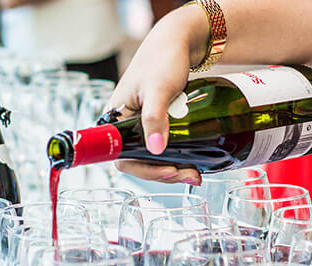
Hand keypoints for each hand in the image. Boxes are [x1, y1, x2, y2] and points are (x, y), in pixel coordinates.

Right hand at [109, 5, 209, 185]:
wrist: (178, 43)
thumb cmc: (162, 59)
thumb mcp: (157, 88)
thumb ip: (154, 117)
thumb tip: (156, 149)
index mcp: (116, 120)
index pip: (122, 157)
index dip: (143, 169)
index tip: (168, 170)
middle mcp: (126, 128)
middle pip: (140, 162)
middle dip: (164, 173)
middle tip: (189, 175)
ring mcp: (142, 129)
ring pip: (154, 159)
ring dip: (174, 170)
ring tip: (195, 174)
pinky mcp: (157, 127)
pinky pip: (164, 150)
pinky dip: (178, 159)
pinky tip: (193, 163)